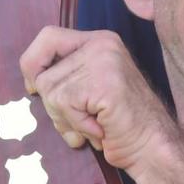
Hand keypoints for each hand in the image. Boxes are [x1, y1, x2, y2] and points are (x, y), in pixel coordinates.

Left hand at [20, 26, 165, 176]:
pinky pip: (64, 104)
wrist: (153, 147)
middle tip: (78, 121)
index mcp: (98, 41)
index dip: (33, 63)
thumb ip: (65, 77)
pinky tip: (99, 130)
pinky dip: (77, 126)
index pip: (47, 36)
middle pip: (43, 73)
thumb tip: (30, 80)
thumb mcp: (88, 90)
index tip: (34, 89)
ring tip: (93, 127)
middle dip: (52, 107)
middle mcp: (101, 44)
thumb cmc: (117, 126)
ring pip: (50, 91)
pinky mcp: (103, 81)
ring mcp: (104, 60)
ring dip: (67, 121)